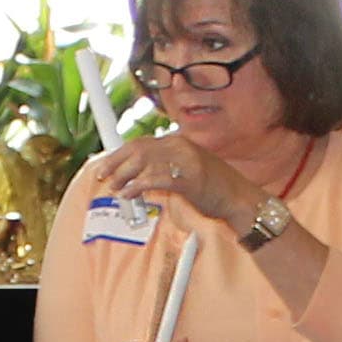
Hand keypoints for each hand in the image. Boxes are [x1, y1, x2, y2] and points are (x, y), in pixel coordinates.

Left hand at [85, 136, 260, 228]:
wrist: (239, 198)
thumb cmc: (212, 188)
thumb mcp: (185, 169)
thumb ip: (164, 167)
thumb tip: (136, 174)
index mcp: (178, 143)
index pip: (141, 143)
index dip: (119, 154)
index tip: (105, 166)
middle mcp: (180, 147)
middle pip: (138, 150)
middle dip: (116, 163)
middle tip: (103, 177)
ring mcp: (186, 161)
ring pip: (144, 162)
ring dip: (124, 176)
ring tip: (116, 188)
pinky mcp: (189, 179)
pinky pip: (155, 179)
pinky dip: (137, 186)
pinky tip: (129, 194)